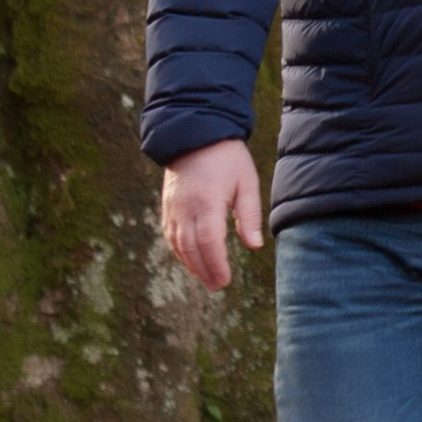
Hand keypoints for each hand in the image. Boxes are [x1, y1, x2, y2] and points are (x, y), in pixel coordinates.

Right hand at [161, 139, 263, 292]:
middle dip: (204, 271)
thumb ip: (249, 215)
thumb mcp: (246, 183)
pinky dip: (180, 251)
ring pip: (178, 245)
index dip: (216, 265)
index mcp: (207, 202)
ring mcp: (173, 207)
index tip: (226, 280)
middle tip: (217, 287)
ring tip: (206, 279)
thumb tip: (254, 246)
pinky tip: (191, 261)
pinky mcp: (167, 206)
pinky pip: (170, 235)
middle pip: (191, 249)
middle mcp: (185, 208)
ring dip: (191, 265)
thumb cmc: (227, 158)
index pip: (209, 242)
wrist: (195, 134)